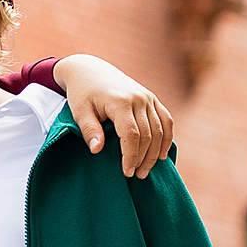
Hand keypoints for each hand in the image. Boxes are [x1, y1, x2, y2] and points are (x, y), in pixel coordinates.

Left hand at [51, 54, 173, 177]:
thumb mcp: (80, 112)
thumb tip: (97, 150)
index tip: (126, 172)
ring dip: (155, 152)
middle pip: (148, 135)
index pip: (131, 135)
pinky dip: (167, 137)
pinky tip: (161, 154)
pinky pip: (166, 119)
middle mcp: (139, 99)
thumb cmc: (82, 93)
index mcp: (120, 102)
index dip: (130, 156)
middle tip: (136, 176)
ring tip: (146, 170)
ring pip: (160, 129)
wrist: (90, 70)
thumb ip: (89, 130)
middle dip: (143, 158)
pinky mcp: (152, 98)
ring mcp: (148, 97)